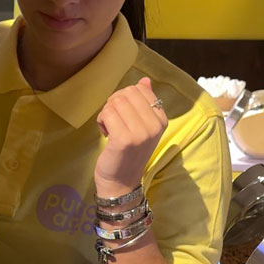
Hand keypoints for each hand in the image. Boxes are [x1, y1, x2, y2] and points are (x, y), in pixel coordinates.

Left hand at [94, 76, 166, 197]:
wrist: (121, 182)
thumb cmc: (128, 152)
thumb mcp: (141, 126)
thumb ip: (144, 102)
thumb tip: (145, 81)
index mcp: (162, 119)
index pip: (139, 89)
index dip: (125, 98)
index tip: (123, 116)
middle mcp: (155, 125)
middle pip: (126, 94)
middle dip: (114, 104)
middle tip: (114, 122)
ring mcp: (141, 132)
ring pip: (115, 102)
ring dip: (106, 113)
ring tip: (110, 129)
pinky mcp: (124, 139)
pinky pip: (107, 113)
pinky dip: (101, 121)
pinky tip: (105, 133)